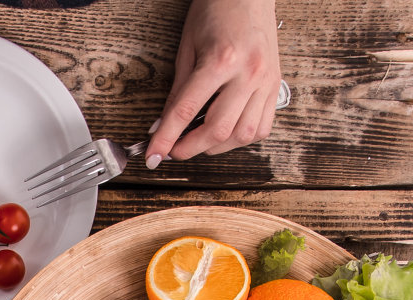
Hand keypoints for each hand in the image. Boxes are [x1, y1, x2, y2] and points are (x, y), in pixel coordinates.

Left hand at [145, 0, 281, 166]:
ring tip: (199, 139)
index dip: (166, 139)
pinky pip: (262, 127)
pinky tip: (226, 130)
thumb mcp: (187, 49)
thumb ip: (177, 92)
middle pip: (218, 130)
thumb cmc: (218, 11)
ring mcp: (266, 80)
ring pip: (242, 135)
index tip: (153, 155)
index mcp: (222, 60)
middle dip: (190, 148)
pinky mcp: (275, 84)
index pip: (186, 112)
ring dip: (216, 146)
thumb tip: (163, 125)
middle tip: (174, 149)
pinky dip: (240, 137)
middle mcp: (248, 73)